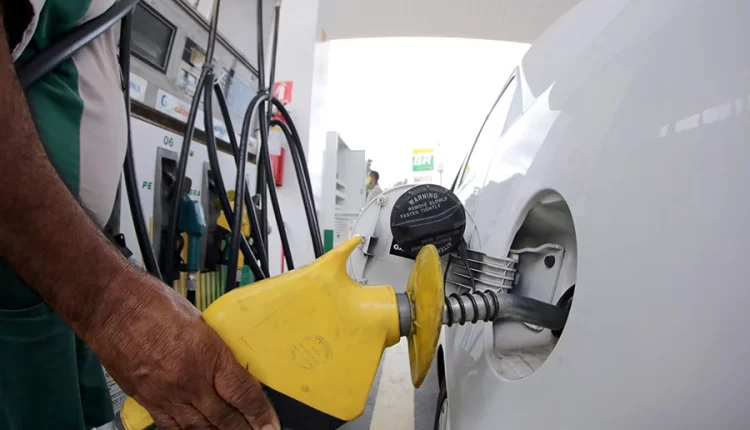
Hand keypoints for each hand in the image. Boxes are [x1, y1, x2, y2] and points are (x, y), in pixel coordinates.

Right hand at [87, 269, 279, 429]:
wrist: (110, 306)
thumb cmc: (151, 304)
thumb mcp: (200, 322)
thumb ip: (215, 349)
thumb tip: (230, 366)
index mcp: (208, 355)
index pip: (243, 394)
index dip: (260, 414)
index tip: (270, 425)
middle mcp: (189, 380)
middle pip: (224, 417)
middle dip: (245, 429)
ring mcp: (166, 394)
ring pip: (200, 427)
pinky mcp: (146, 400)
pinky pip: (171, 425)